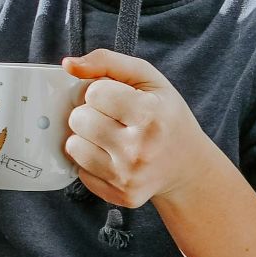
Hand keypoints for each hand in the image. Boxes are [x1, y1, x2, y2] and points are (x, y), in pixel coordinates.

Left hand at [63, 51, 221, 208]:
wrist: (188, 166)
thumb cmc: (165, 115)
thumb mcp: (147, 78)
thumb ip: (107, 61)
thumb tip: (68, 64)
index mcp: (151, 114)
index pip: (93, 93)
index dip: (100, 91)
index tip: (116, 98)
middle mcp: (141, 148)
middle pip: (79, 119)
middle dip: (89, 113)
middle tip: (111, 118)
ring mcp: (130, 176)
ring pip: (74, 146)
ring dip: (85, 138)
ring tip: (109, 136)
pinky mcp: (122, 195)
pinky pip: (81, 171)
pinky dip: (90, 161)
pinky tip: (112, 157)